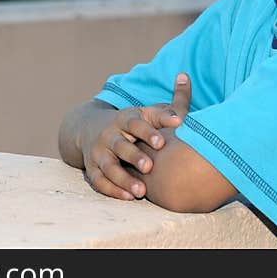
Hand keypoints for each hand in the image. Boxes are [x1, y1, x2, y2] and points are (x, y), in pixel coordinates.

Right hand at [83, 73, 191, 200]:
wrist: (90, 129)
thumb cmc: (131, 124)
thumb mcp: (146, 113)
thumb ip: (168, 106)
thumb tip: (186, 80)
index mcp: (125, 119)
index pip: (135, 124)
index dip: (148, 133)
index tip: (162, 143)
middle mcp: (109, 135)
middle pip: (120, 146)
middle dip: (134, 156)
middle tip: (150, 167)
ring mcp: (99, 153)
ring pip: (109, 167)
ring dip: (123, 179)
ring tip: (142, 191)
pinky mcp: (92, 168)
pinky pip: (99, 181)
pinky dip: (112, 190)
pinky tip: (128, 197)